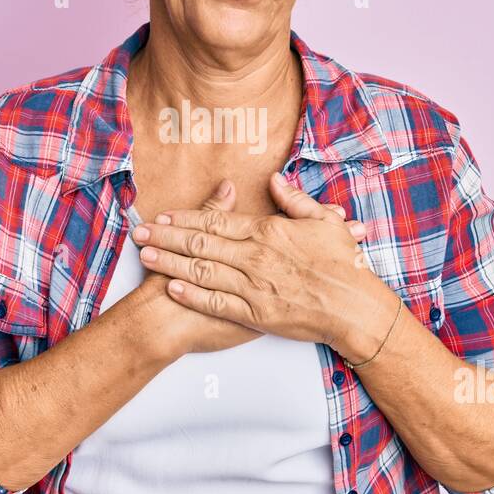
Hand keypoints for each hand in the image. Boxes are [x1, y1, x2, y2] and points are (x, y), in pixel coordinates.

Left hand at [130, 172, 399, 361]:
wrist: (354, 307)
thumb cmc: (343, 264)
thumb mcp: (323, 221)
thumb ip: (294, 199)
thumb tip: (274, 179)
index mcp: (267, 232)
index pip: (217, 220)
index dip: (186, 216)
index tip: (164, 214)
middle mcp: (254, 257)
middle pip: (200, 242)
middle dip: (166, 235)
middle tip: (139, 231)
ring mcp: (253, 286)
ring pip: (201, 270)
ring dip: (170, 261)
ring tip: (145, 254)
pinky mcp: (255, 314)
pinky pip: (216, 302)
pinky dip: (192, 294)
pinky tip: (171, 286)